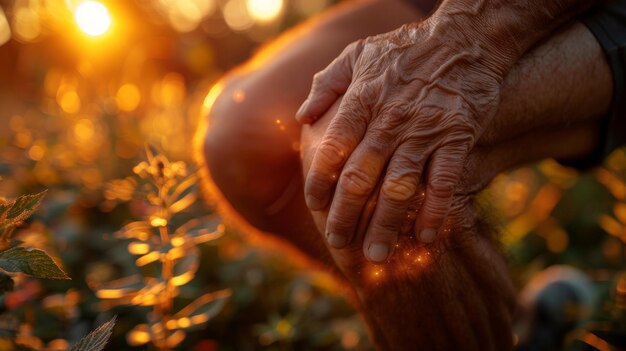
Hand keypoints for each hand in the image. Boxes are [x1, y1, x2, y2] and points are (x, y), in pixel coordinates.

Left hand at [296, 17, 505, 261]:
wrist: (465, 41)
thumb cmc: (405, 50)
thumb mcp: (358, 54)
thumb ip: (326, 83)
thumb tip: (302, 116)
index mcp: (363, 99)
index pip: (333, 148)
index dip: (320, 181)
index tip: (314, 206)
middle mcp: (390, 119)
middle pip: (362, 176)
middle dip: (346, 215)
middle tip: (338, 243)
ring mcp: (425, 130)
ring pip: (400, 187)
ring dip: (387, 225)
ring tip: (376, 256)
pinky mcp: (457, 138)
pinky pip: (444, 182)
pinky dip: (435, 212)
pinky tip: (426, 239)